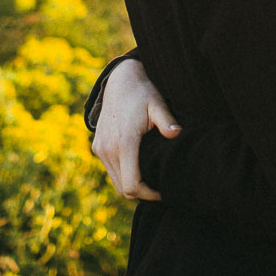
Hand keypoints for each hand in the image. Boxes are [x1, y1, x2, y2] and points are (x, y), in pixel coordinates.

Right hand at [90, 58, 181, 200]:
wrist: (119, 80)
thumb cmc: (142, 93)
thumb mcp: (157, 103)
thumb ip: (166, 120)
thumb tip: (177, 133)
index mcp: (124, 142)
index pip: (132, 185)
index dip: (148, 194)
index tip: (163, 192)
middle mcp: (108, 148)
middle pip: (123, 188)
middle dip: (142, 193)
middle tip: (160, 189)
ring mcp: (100, 148)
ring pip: (116, 181)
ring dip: (132, 185)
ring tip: (152, 181)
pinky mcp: (97, 146)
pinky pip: (110, 170)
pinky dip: (123, 175)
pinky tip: (139, 168)